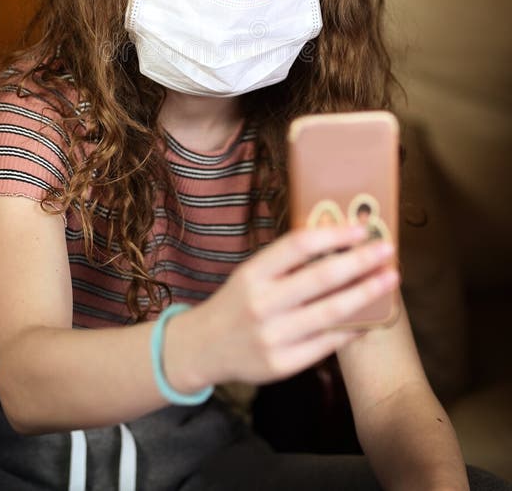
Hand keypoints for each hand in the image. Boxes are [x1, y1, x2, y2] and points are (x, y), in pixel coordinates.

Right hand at [168, 225, 397, 389]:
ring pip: (330, 312)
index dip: (332, 235)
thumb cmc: (237, 302)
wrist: (204, 347)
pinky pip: (326, 344)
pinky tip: (371, 317)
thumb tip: (337, 239)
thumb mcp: (251, 273)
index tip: (360, 228)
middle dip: (360, 261)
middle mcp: (261, 304)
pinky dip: (352, 328)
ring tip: (390, 280)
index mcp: (252, 273)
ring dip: (366, 293)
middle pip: (320, 277)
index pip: (297, 245)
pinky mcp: (281, 364)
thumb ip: (287, 262)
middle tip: (388, 249)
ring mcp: (272, 336)